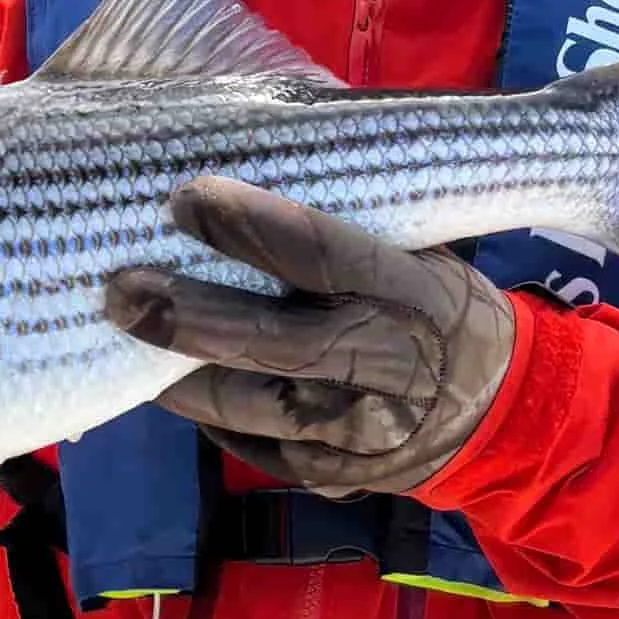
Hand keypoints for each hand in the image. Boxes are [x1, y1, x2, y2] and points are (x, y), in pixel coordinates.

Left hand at [103, 178, 518, 496]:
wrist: (496, 412)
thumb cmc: (436, 304)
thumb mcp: (420, 251)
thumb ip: (344, 218)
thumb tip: (252, 142)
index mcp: (414, 292)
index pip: (325, 255)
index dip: (252, 226)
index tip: (186, 197)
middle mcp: (386, 369)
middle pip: (272, 344)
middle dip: (189, 316)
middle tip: (122, 290)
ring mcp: (356, 434)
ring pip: (246, 406)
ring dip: (179, 372)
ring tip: (127, 333)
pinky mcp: (329, 477)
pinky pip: (249, 443)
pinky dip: (208, 409)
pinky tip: (178, 375)